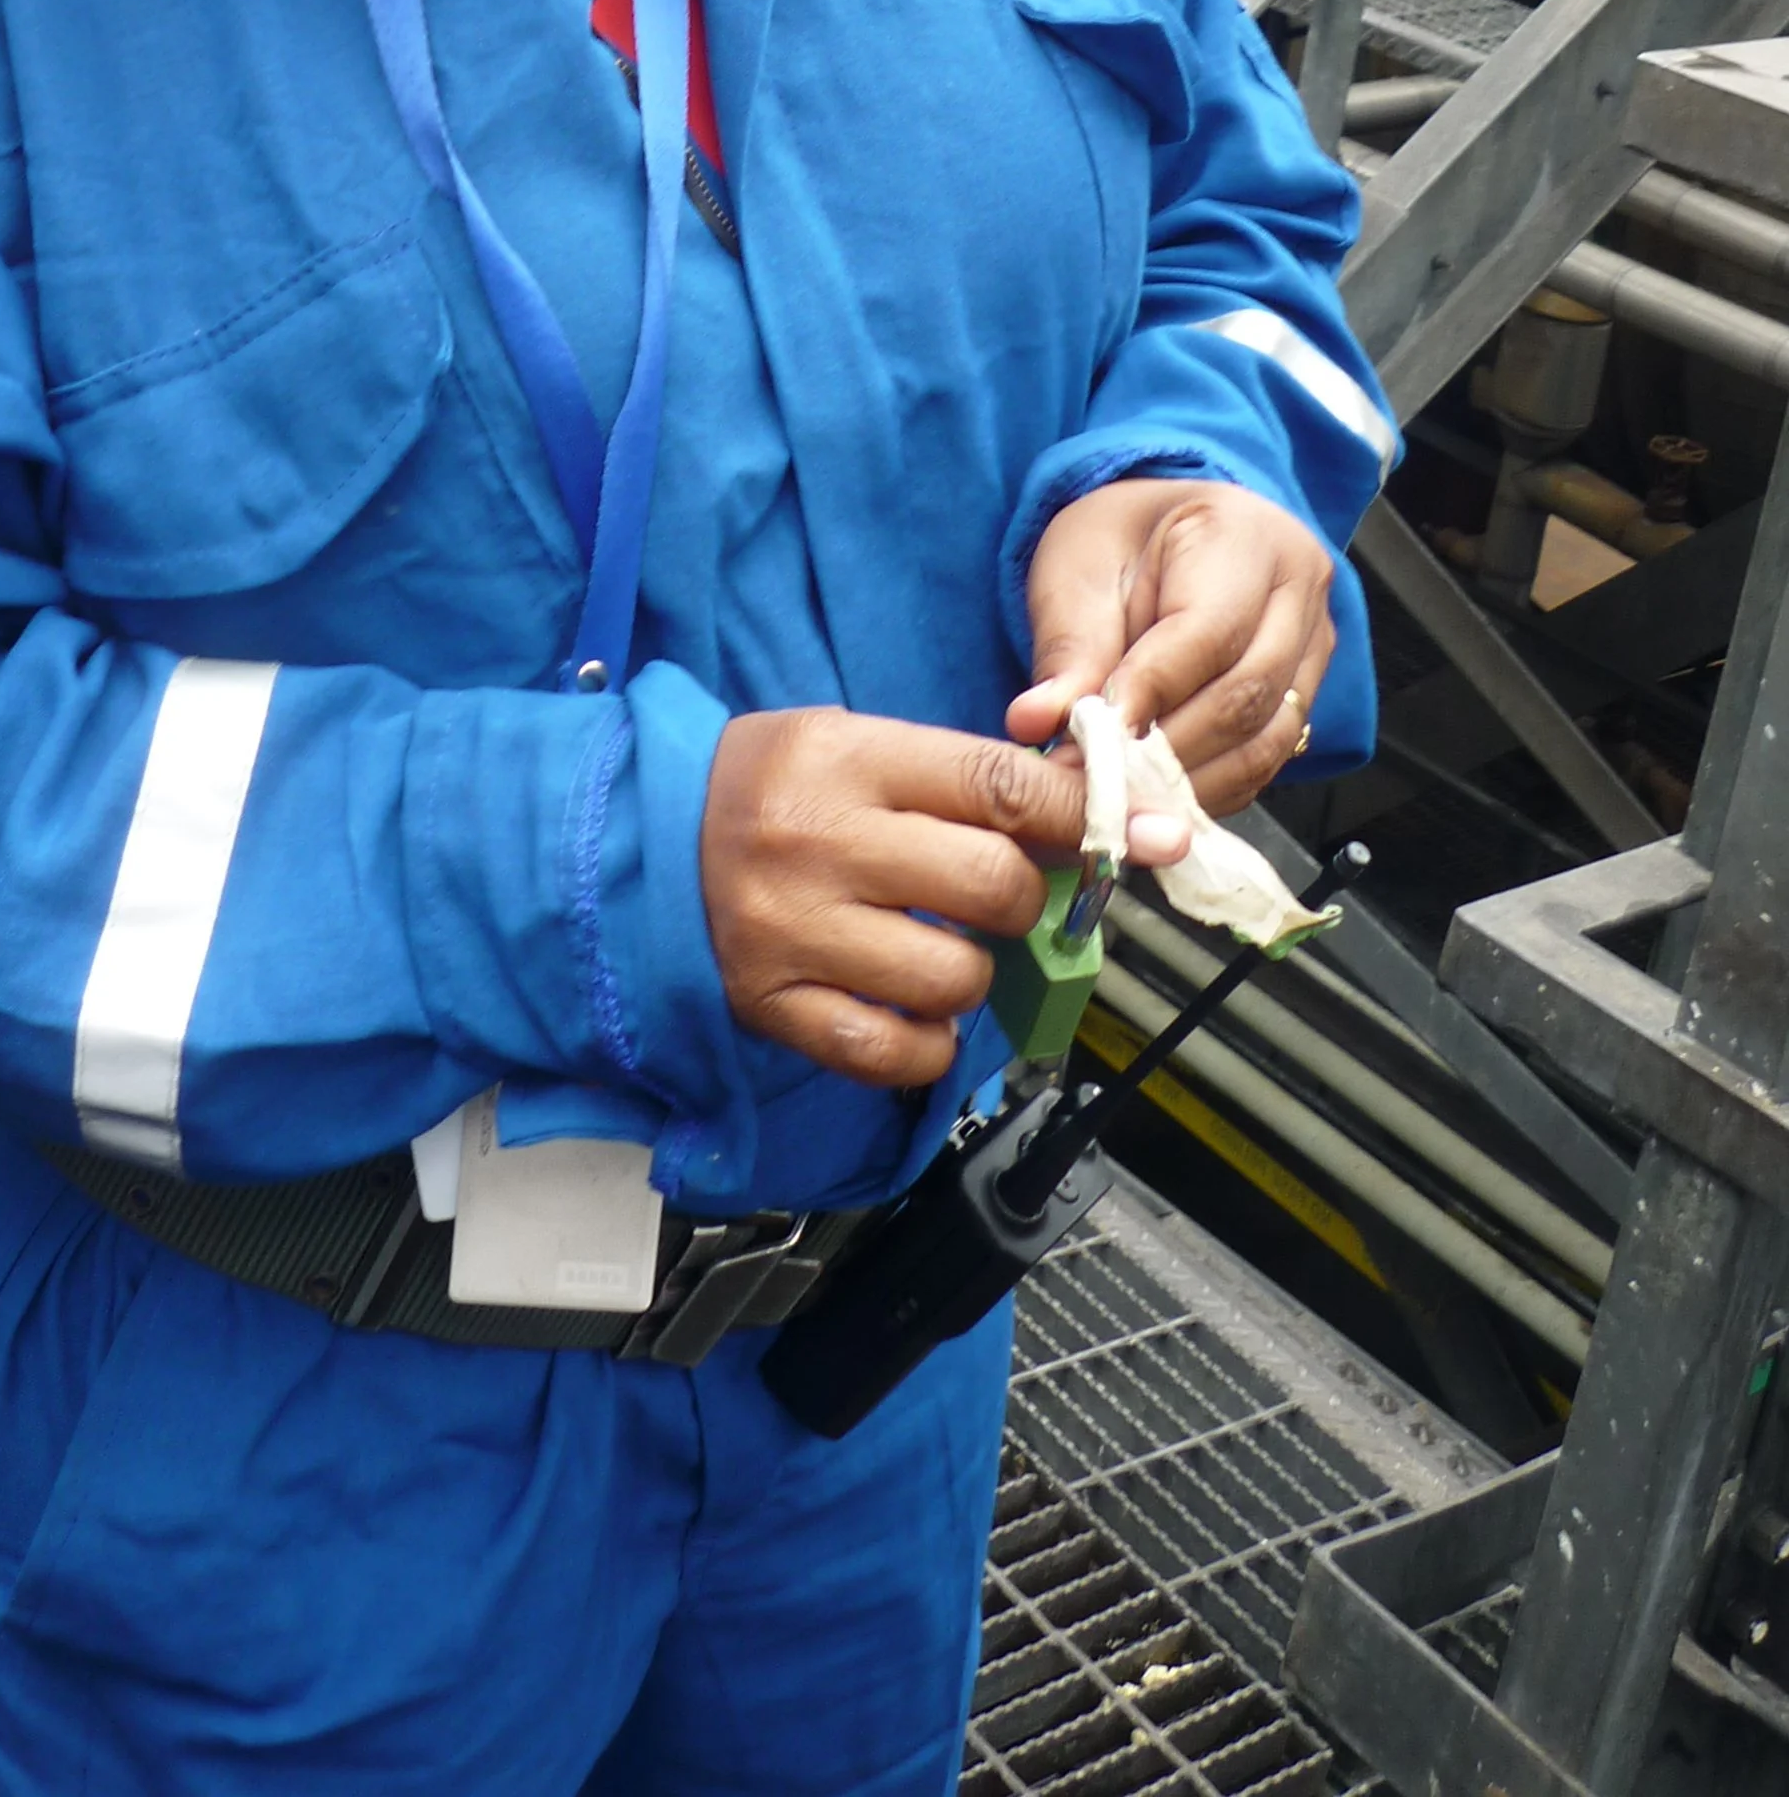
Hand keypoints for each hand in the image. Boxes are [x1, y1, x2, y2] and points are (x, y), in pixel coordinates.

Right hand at [699, 710, 1188, 1089]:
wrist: (648, 833)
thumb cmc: (780, 785)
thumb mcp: (864, 746)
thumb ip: (972, 782)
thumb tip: (1105, 819)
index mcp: (849, 759)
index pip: (1000, 784)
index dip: (1090, 812)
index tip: (1151, 834)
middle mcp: (820, 842)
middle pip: (992, 886)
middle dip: (1027, 899)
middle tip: (1003, 897)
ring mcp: (793, 930)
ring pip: (954, 979)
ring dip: (976, 976)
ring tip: (942, 949)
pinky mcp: (772, 1004)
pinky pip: (894, 1053)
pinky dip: (929, 1043)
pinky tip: (914, 1008)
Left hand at [1005, 477, 1335, 814]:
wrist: (1157, 536)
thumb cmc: (1116, 542)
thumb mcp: (1075, 574)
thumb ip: (1068, 650)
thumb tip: (1035, 721)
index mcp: (1244, 533)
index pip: (1206, 633)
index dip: (1148, 694)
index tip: (1090, 741)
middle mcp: (1299, 587)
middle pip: (1244, 695)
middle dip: (1164, 752)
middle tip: (1093, 783)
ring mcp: (1314, 644)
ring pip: (1264, 741)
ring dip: (1187, 783)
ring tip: (1118, 798)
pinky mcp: (1306, 693)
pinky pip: (1267, 760)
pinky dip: (1209, 789)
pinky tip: (1155, 797)